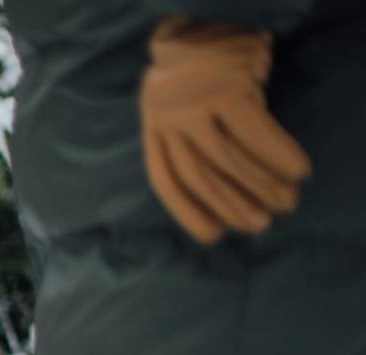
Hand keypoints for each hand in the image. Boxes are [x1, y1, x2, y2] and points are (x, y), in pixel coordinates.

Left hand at [140, 18, 310, 244]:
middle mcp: (169, 117)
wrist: (210, 11)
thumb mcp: (182, 105)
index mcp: (153, 126)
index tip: (215, 236)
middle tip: (263, 225)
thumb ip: (192, 140)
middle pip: (200, 175)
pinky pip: (256, 132)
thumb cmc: (201, 66)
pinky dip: (279, 155)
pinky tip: (298, 170)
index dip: (189, 212)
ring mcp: (197, 102)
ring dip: (261, 185)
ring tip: (286, 202)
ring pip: (228, 158)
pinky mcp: (229, 87)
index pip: (167, 181)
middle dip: (233, 205)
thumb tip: (226, 190)